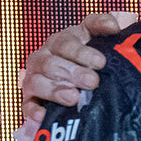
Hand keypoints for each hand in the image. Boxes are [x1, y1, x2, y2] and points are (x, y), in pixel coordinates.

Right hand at [20, 17, 116, 133]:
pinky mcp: (30, 99)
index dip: (82, 52)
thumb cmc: (88, 56)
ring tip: (73, 97)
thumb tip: (113, 25)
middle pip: (52, 64)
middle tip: (92, 81)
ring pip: (37, 82)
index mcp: (60, 41)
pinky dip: (34, 111)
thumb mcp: (95, 36)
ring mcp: (34, 78)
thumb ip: (101, 25)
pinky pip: (27, 105)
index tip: (101, 61)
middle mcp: (43, 58)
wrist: (75, 77)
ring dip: (55, 91)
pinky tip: (44, 115)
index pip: (67, 43)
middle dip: (73, 73)